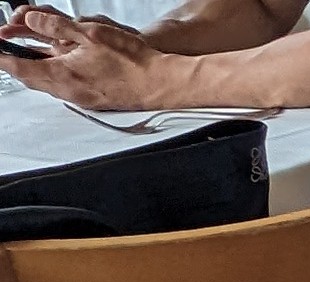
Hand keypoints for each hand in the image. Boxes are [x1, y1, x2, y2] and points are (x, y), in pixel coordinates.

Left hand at [0, 12, 178, 109]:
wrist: (159, 83)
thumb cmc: (131, 60)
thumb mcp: (88, 32)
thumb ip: (55, 26)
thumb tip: (31, 21)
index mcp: (63, 75)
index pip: (20, 68)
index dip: (1, 58)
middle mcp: (68, 91)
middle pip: (29, 79)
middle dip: (12, 64)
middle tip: (3, 49)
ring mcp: (80, 98)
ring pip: (44, 84)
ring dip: (30, 69)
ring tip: (20, 55)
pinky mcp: (90, 99)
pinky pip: (60, 88)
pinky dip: (48, 75)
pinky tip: (50, 65)